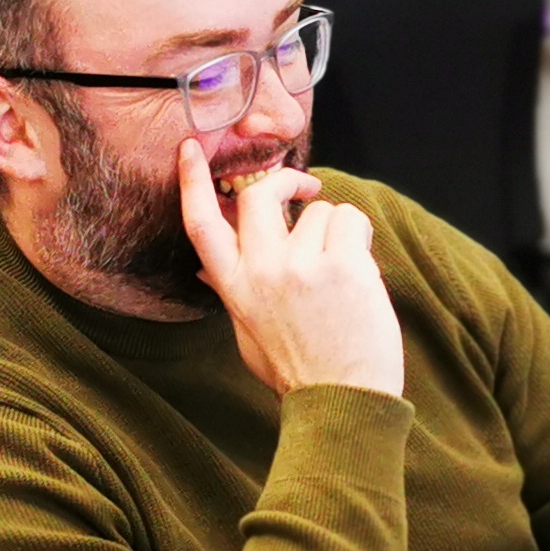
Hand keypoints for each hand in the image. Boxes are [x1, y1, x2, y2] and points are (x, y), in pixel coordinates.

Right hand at [176, 140, 404, 398]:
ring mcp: (300, 265)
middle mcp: (261, 271)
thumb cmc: (300, 371)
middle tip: (305, 189)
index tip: (190, 150)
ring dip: (336, 231)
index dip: (191, 182)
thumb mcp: (249, 333)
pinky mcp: (340, 264)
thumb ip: (231, 291)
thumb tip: (205, 266)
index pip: (201, 224)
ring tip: (342, 273)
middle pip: (261, 195)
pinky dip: (359, 237)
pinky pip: (350, 219)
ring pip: (319, 210)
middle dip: (284, 182)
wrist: (345, 401)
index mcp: (234, 288)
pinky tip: (359, 271)